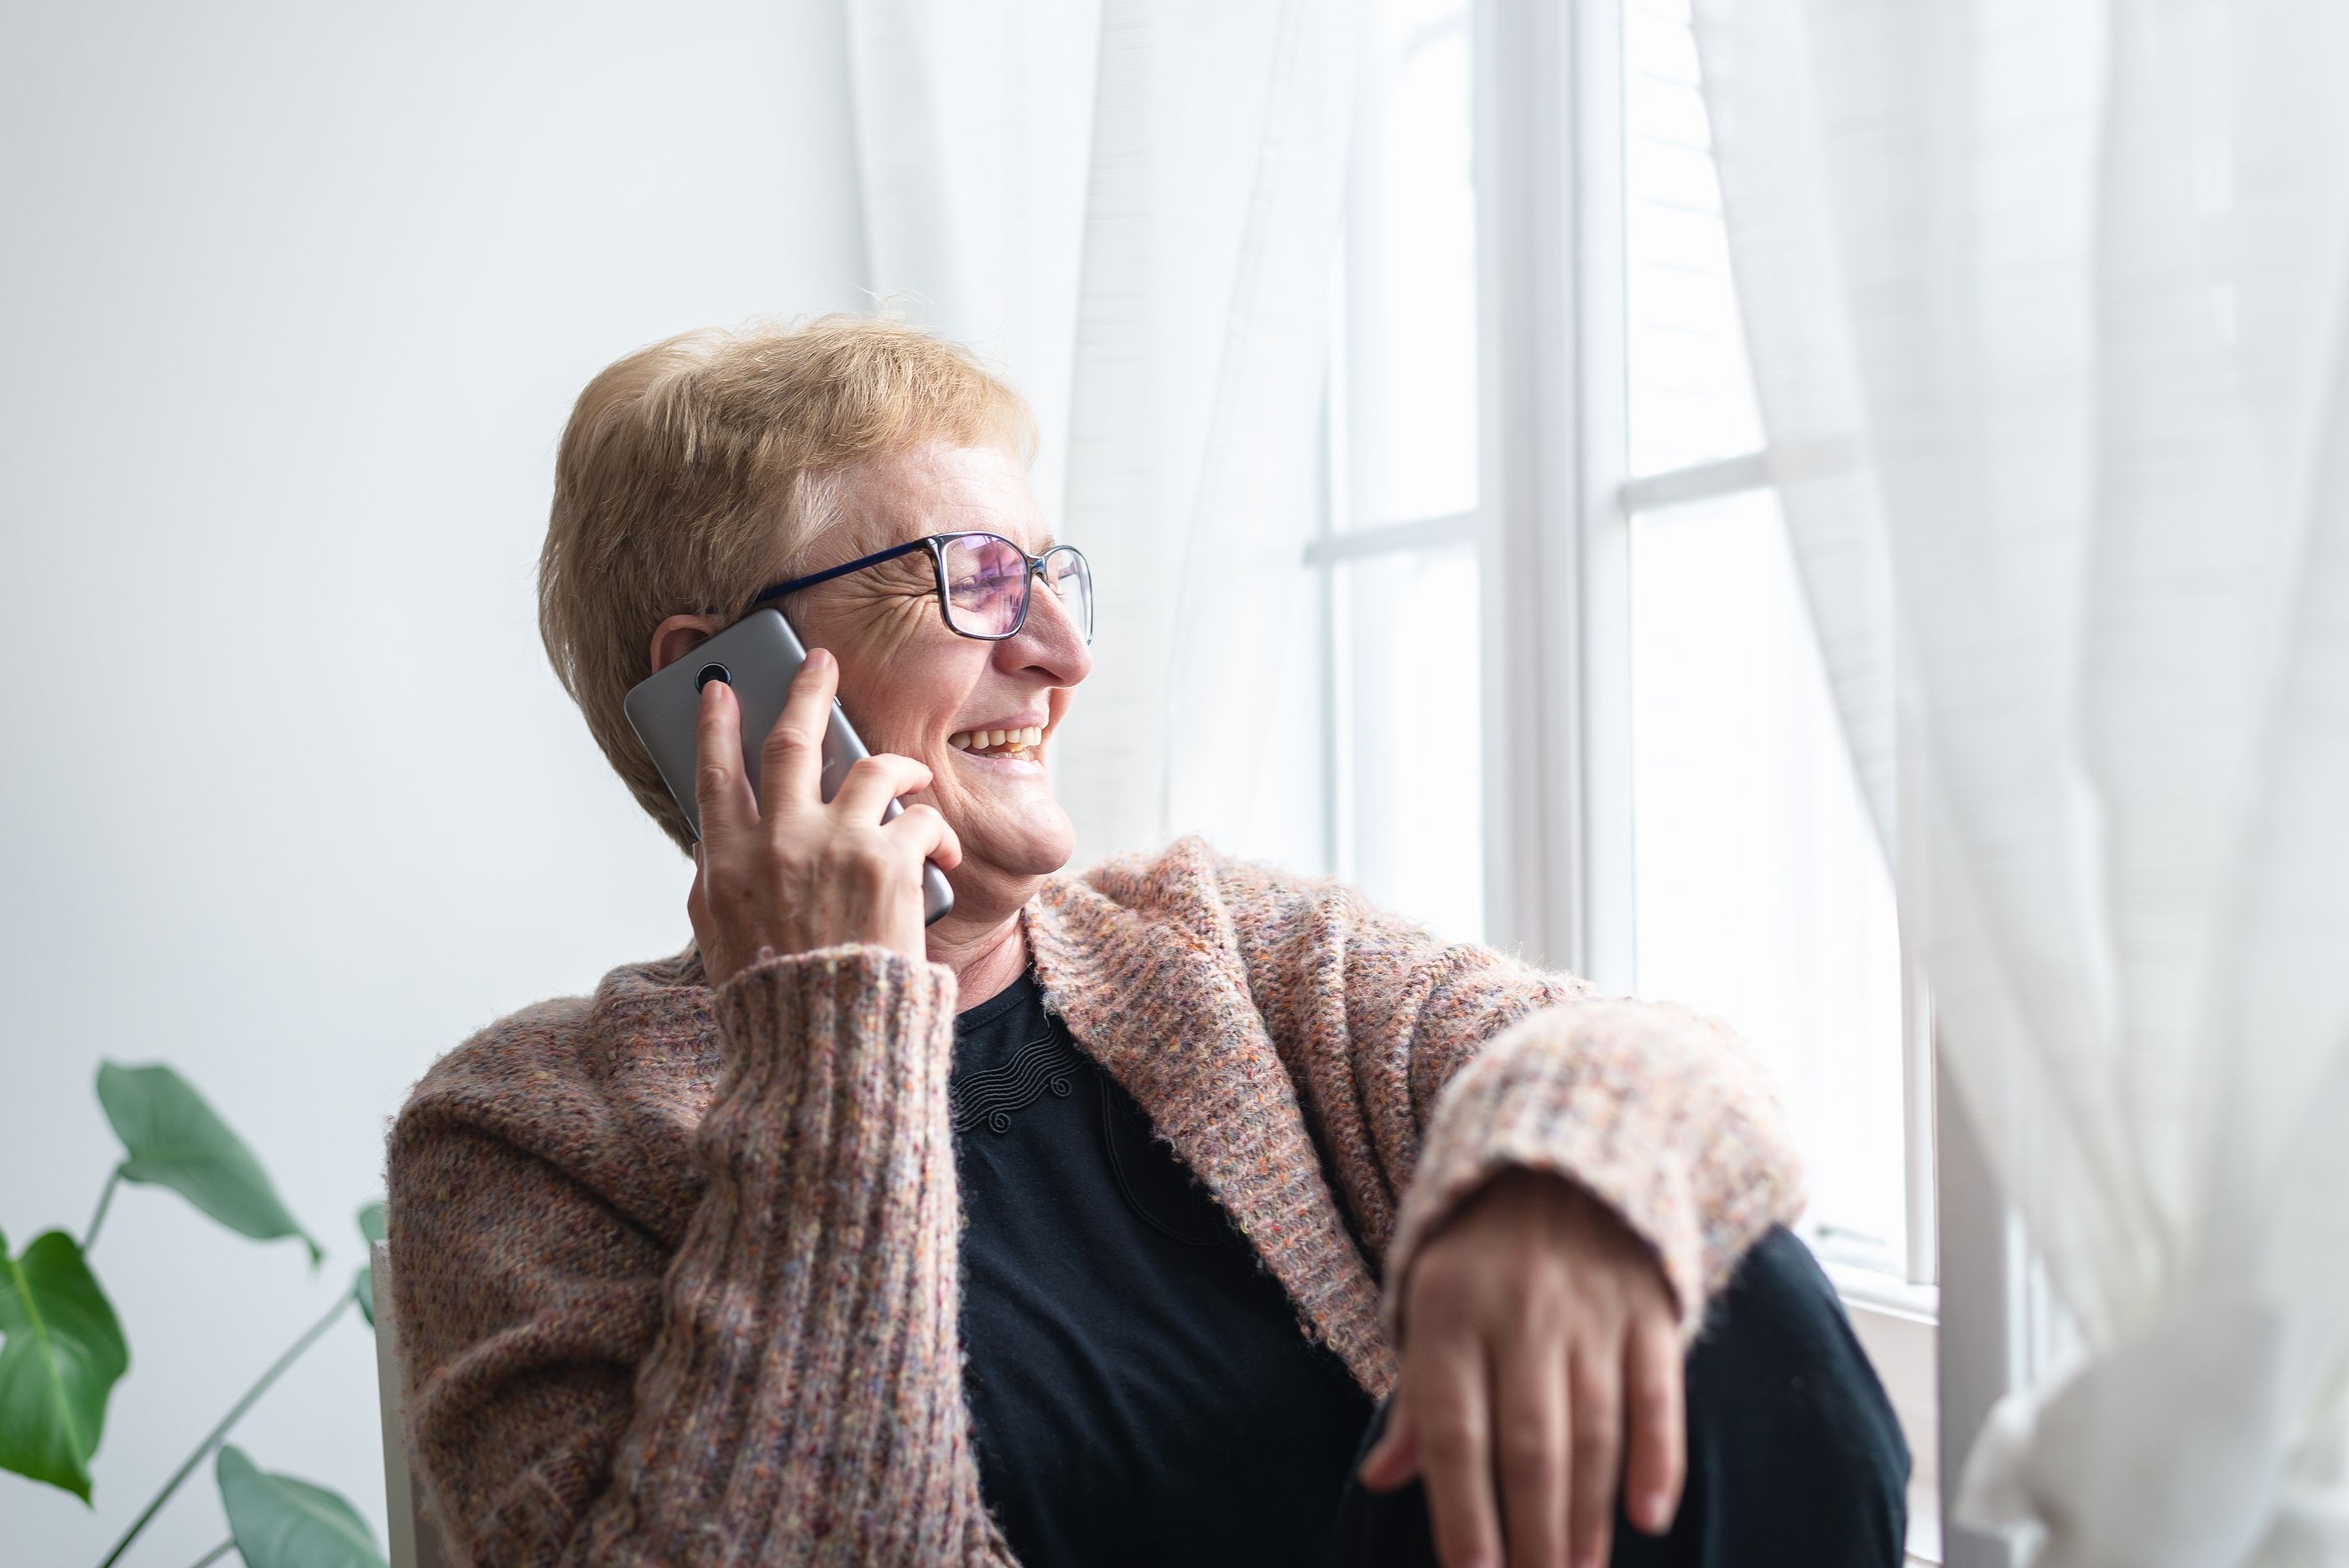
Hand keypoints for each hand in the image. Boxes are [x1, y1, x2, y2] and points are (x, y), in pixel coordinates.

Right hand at [686, 647, 960, 984]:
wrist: (827, 1041)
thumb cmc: (778, 1000)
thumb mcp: (720, 939)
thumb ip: (718, 882)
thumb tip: (718, 841)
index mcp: (725, 861)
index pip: (714, 774)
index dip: (716, 726)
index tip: (718, 690)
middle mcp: (776, 840)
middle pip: (791, 740)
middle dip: (808, 690)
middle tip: (820, 662)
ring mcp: (833, 843)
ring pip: (872, 766)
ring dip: (898, 763)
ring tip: (909, 771)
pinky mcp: (887, 859)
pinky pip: (919, 817)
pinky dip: (935, 829)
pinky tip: (942, 850)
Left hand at [1360, 1170, 1683, 1567]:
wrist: (1559, 1161)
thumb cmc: (1479, 1258)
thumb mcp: (1426, 1305)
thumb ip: (1416, 1399)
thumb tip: (1379, 1481)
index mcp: (1448, 1312)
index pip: (1454, 1431)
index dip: (1462, 1513)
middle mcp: (1519, 1310)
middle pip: (1528, 1445)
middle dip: (1532, 1535)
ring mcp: (1589, 1309)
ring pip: (1593, 1431)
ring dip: (1587, 1517)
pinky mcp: (1649, 1309)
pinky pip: (1657, 1394)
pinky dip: (1657, 1459)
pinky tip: (1647, 1517)